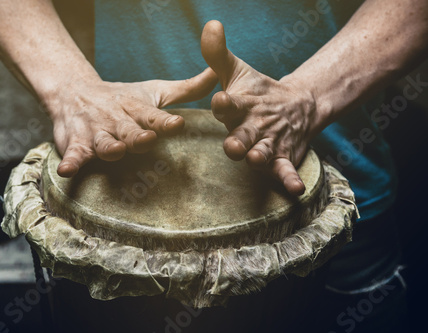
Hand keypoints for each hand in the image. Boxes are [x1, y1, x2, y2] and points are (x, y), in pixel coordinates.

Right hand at [45, 67, 216, 176]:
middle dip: (139, 136)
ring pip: (103, 142)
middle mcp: (118, 121)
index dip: (165, 122)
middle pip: (130, 131)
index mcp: (138, 110)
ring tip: (116, 151)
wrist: (75, 91)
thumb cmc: (124, 99)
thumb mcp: (155, 92)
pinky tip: (67, 171)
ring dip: (109, 147)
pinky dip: (70, 162)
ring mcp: (96, 132)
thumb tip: (218, 75)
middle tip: (148, 139)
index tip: (178, 124)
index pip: (154, 117)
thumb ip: (187, 89)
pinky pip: (73, 154)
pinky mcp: (76, 143)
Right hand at [201, 20, 318, 195]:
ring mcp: (263, 148)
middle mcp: (245, 133)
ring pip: (257, 156)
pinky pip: (283, 173)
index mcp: (234, 111)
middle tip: (231, 146)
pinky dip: (288, 181)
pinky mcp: (281, 161)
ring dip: (257, 159)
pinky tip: (295, 189)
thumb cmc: (256, 93)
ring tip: (257, 160)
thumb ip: (219, 53)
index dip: (224, 105)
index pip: (226, 108)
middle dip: (234, 143)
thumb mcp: (238, 70)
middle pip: (238, 139)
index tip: (221, 100)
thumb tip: (212, 24)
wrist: (289, 108)